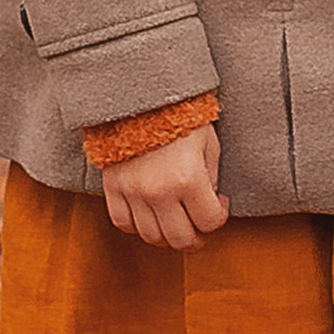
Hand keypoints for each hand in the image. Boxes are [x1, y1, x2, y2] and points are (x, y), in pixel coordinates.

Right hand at [99, 121, 229, 247]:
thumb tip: (209, 204)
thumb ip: (211, 179)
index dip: (220, 216)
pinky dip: (137, 225)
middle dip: (197, 236)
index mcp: (189, 179)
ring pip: (151, 237)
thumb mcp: (208, 144)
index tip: (219, 203)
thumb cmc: (180, 115)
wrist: (142, 94)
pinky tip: (149, 212)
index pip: (209, 222)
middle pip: (181, 239)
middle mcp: (159, 191)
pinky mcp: (113, 187)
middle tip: (200, 224)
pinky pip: (122, 223)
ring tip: (175, 217)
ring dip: (167, 234)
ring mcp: (133, 191)